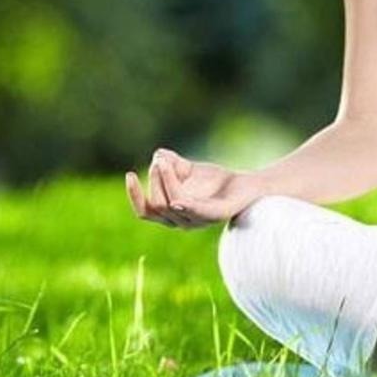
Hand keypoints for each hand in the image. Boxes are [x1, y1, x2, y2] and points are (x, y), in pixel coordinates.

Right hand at [124, 148, 261, 228]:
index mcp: (171, 213)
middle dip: (155, 180)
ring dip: (166, 182)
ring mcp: (199, 221)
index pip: (145, 211)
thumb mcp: (187, 169)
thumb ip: (170, 163)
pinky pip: (197, 212)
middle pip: (157, 205)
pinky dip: (185, 206)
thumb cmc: (214, 181)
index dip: (134, 196)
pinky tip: (177, 198)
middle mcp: (182, 221)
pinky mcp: (216, 215)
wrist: (246, 185)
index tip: (129, 174)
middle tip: (161, 161)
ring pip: (172, 205)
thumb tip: (158, 155)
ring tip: (166, 163)